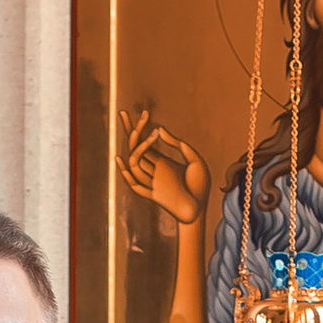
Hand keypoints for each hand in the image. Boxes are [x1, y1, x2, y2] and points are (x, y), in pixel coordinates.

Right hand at [118, 109, 209, 228]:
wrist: (200, 209)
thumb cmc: (199, 186)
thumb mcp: (194, 160)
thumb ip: (178, 145)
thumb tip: (159, 129)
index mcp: (162, 162)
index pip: (145, 143)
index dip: (138, 127)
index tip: (139, 112)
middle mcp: (153, 170)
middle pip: (135, 148)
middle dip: (130, 129)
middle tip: (125, 113)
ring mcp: (151, 181)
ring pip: (134, 161)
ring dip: (137, 144)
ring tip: (142, 128)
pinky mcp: (152, 193)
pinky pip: (135, 183)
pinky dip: (126, 172)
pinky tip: (122, 158)